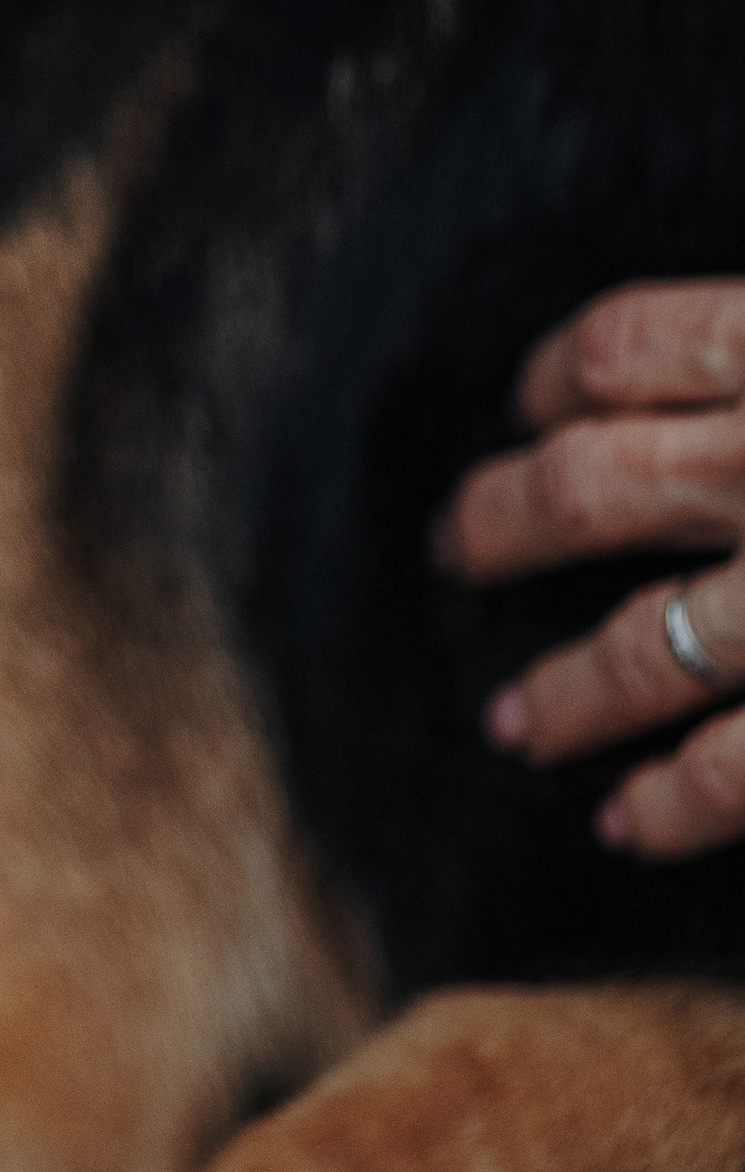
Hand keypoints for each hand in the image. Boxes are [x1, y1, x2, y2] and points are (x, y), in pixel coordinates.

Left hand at [434, 281, 744, 858]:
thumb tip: (729, 358)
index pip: (630, 346)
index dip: (563, 373)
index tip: (530, 398)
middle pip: (587, 488)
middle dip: (503, 522)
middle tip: (454, 548)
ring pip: (637, 650)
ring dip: (563, 693)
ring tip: (511, 725)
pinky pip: (731, 769)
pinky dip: (671, 805)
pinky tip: (627, 824)